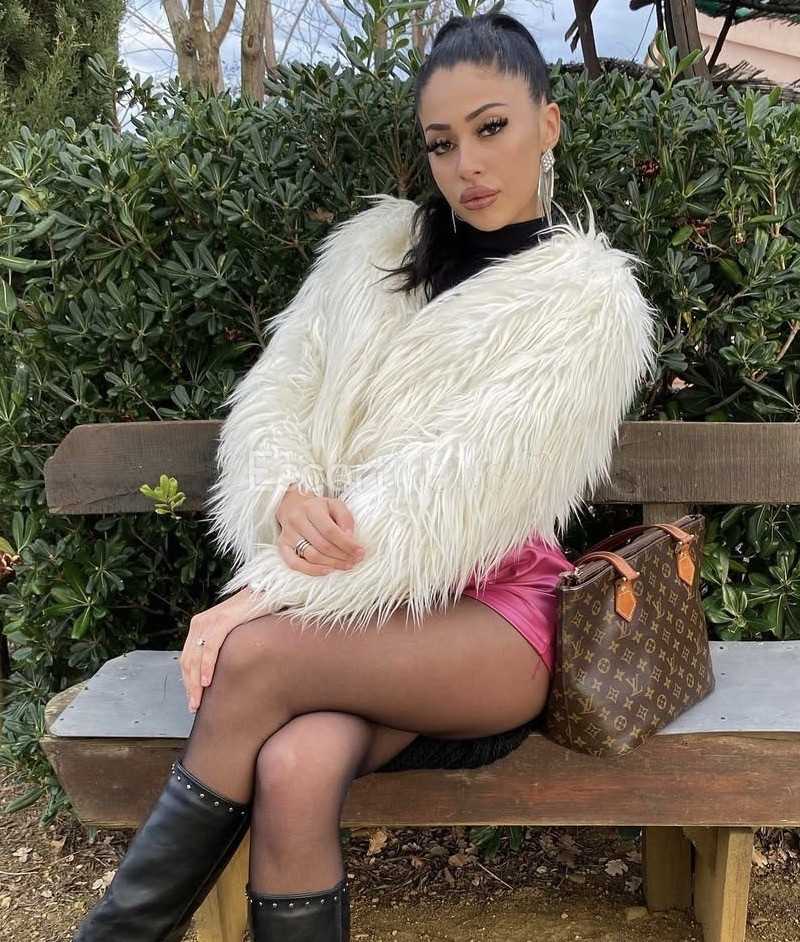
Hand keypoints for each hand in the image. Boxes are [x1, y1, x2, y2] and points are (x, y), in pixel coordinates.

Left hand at [180, 587, 261, 712]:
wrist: (268, 592)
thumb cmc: (254, 613)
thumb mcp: (232, 631)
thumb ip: (222, 645)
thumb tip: (219, 672)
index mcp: (199, 626)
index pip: (187, 659)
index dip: (187, 681)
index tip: (193, 699)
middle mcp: (200, 623)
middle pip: (188, 661)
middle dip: (189, 687)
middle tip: (194, 706)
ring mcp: (210, 621)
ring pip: (196, 658)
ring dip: (195, 682)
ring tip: (198, 701)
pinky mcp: (222, 620)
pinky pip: (210, 648)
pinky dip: (207, 666)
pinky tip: (208, 681)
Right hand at [276, 485, 364, 575]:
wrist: (293, 506)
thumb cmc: (318, 508)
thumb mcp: (335, 505)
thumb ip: (345, 519)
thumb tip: (350, 538)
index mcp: (311, 509)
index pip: (330, 531)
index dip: (346, 544)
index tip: (360, 552)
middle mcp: (297, 521)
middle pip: (322, 545)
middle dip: (342, 556)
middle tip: (356, 560)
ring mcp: (288, 535)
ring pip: (311, 555)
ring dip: (332, 564)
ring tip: (346, 565)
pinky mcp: (282, 546)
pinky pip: (294, 564)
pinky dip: (312, 570)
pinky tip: (327, 571)